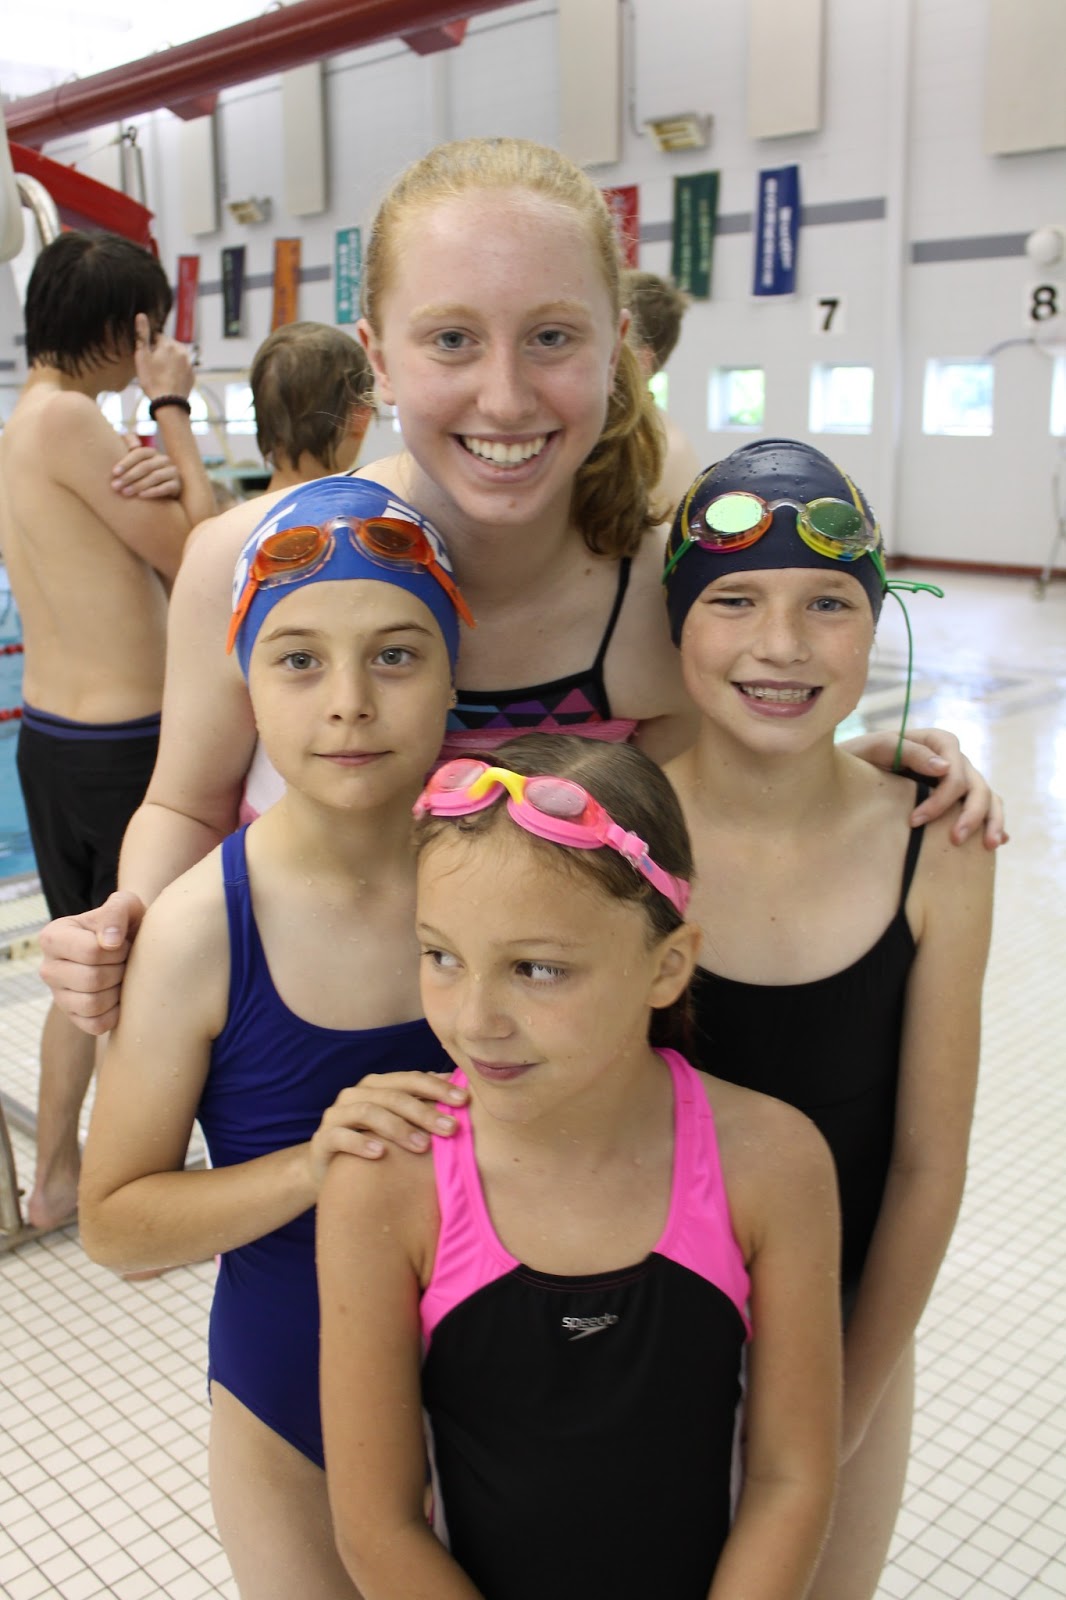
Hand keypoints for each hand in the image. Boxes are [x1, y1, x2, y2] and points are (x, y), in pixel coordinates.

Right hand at [37, 890, 146, 1034]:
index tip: (122, 943)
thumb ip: (116, 912)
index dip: (117, 949)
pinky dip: (115, 1012)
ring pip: (93, 1004)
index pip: (90, 951)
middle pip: (92, 979)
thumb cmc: (124, 924)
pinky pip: (96, 1025)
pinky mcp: (73, 1018)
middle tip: (125, 961)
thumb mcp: (124, 906)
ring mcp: (58, 996)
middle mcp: (48, 969)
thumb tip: (109, 943)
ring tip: (122, 976)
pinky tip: (119, 995)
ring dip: (118, 991)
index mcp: (52, 936)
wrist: (129, 947)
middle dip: (119, 969)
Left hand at [112, 436, 182, 499]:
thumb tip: (132, 445)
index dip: (126, 462)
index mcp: (152, 452)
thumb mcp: (136, 460)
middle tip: (115, 486)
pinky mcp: (178, 485)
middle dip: (129, 476)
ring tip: (125, 492)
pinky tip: (141, 496)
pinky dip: (153, 491)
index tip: (114, 472)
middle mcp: (164, 460)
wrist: (166, 490)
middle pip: (146, 466)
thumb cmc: (144, 474)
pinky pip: (165, 488)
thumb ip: (130, 445)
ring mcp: (172, 472)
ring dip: (138, 485)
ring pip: (155, 477)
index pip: (139, 453)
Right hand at [133, 313, 196, 403]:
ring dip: (169, 361)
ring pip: (176, 356)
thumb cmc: (152, 380)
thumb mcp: (142, 356)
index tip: (146, 357)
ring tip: (161, 374)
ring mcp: (189, 363)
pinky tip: (169, 379)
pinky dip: (176, 370)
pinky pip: (182, 367)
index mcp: (169, 344)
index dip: (149, 346)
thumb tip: (141, 315)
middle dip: (160, 352)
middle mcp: (182, 350)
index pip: (157, 337)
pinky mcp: (192, 374)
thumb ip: (142, 335)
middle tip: (153, 367)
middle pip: (168, 346)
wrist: (169, 403)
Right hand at [306, 1071, 468, 1187]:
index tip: (464, 1102)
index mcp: (378, 1086)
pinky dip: (361, 1143)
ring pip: (368, 1112)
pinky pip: (341, 1136)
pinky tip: (381, 1153)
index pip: (411, 1079)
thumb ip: (423, 1108)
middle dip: (425, 1111)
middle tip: (451, 1130)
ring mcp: (337, 1114)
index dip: (438, 1088)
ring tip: (422, 1146)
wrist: (329, 1169)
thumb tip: (463, 1094)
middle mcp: (356, 1094)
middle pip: (394, 1095)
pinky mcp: (322, 1139)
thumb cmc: (374, 1144)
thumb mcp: (399, 1125)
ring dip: (398, 1128)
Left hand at [841, 728, 1006, 847]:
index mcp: (938, 742)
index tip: (915, 821)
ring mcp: (959, 779)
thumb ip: (911, 752)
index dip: (942, 797)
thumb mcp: (879, 748)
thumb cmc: (862, 756)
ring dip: (992, 821)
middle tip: (955, 840)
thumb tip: (944, 767)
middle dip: (970, 814)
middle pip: (976, 785)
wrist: (850, 771)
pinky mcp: (958, 797)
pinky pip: (985, 808)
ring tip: (990, 845)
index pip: (955, 770)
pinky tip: (998, 841)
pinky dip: (994, 823)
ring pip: (988, 797)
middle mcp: (954, 760)